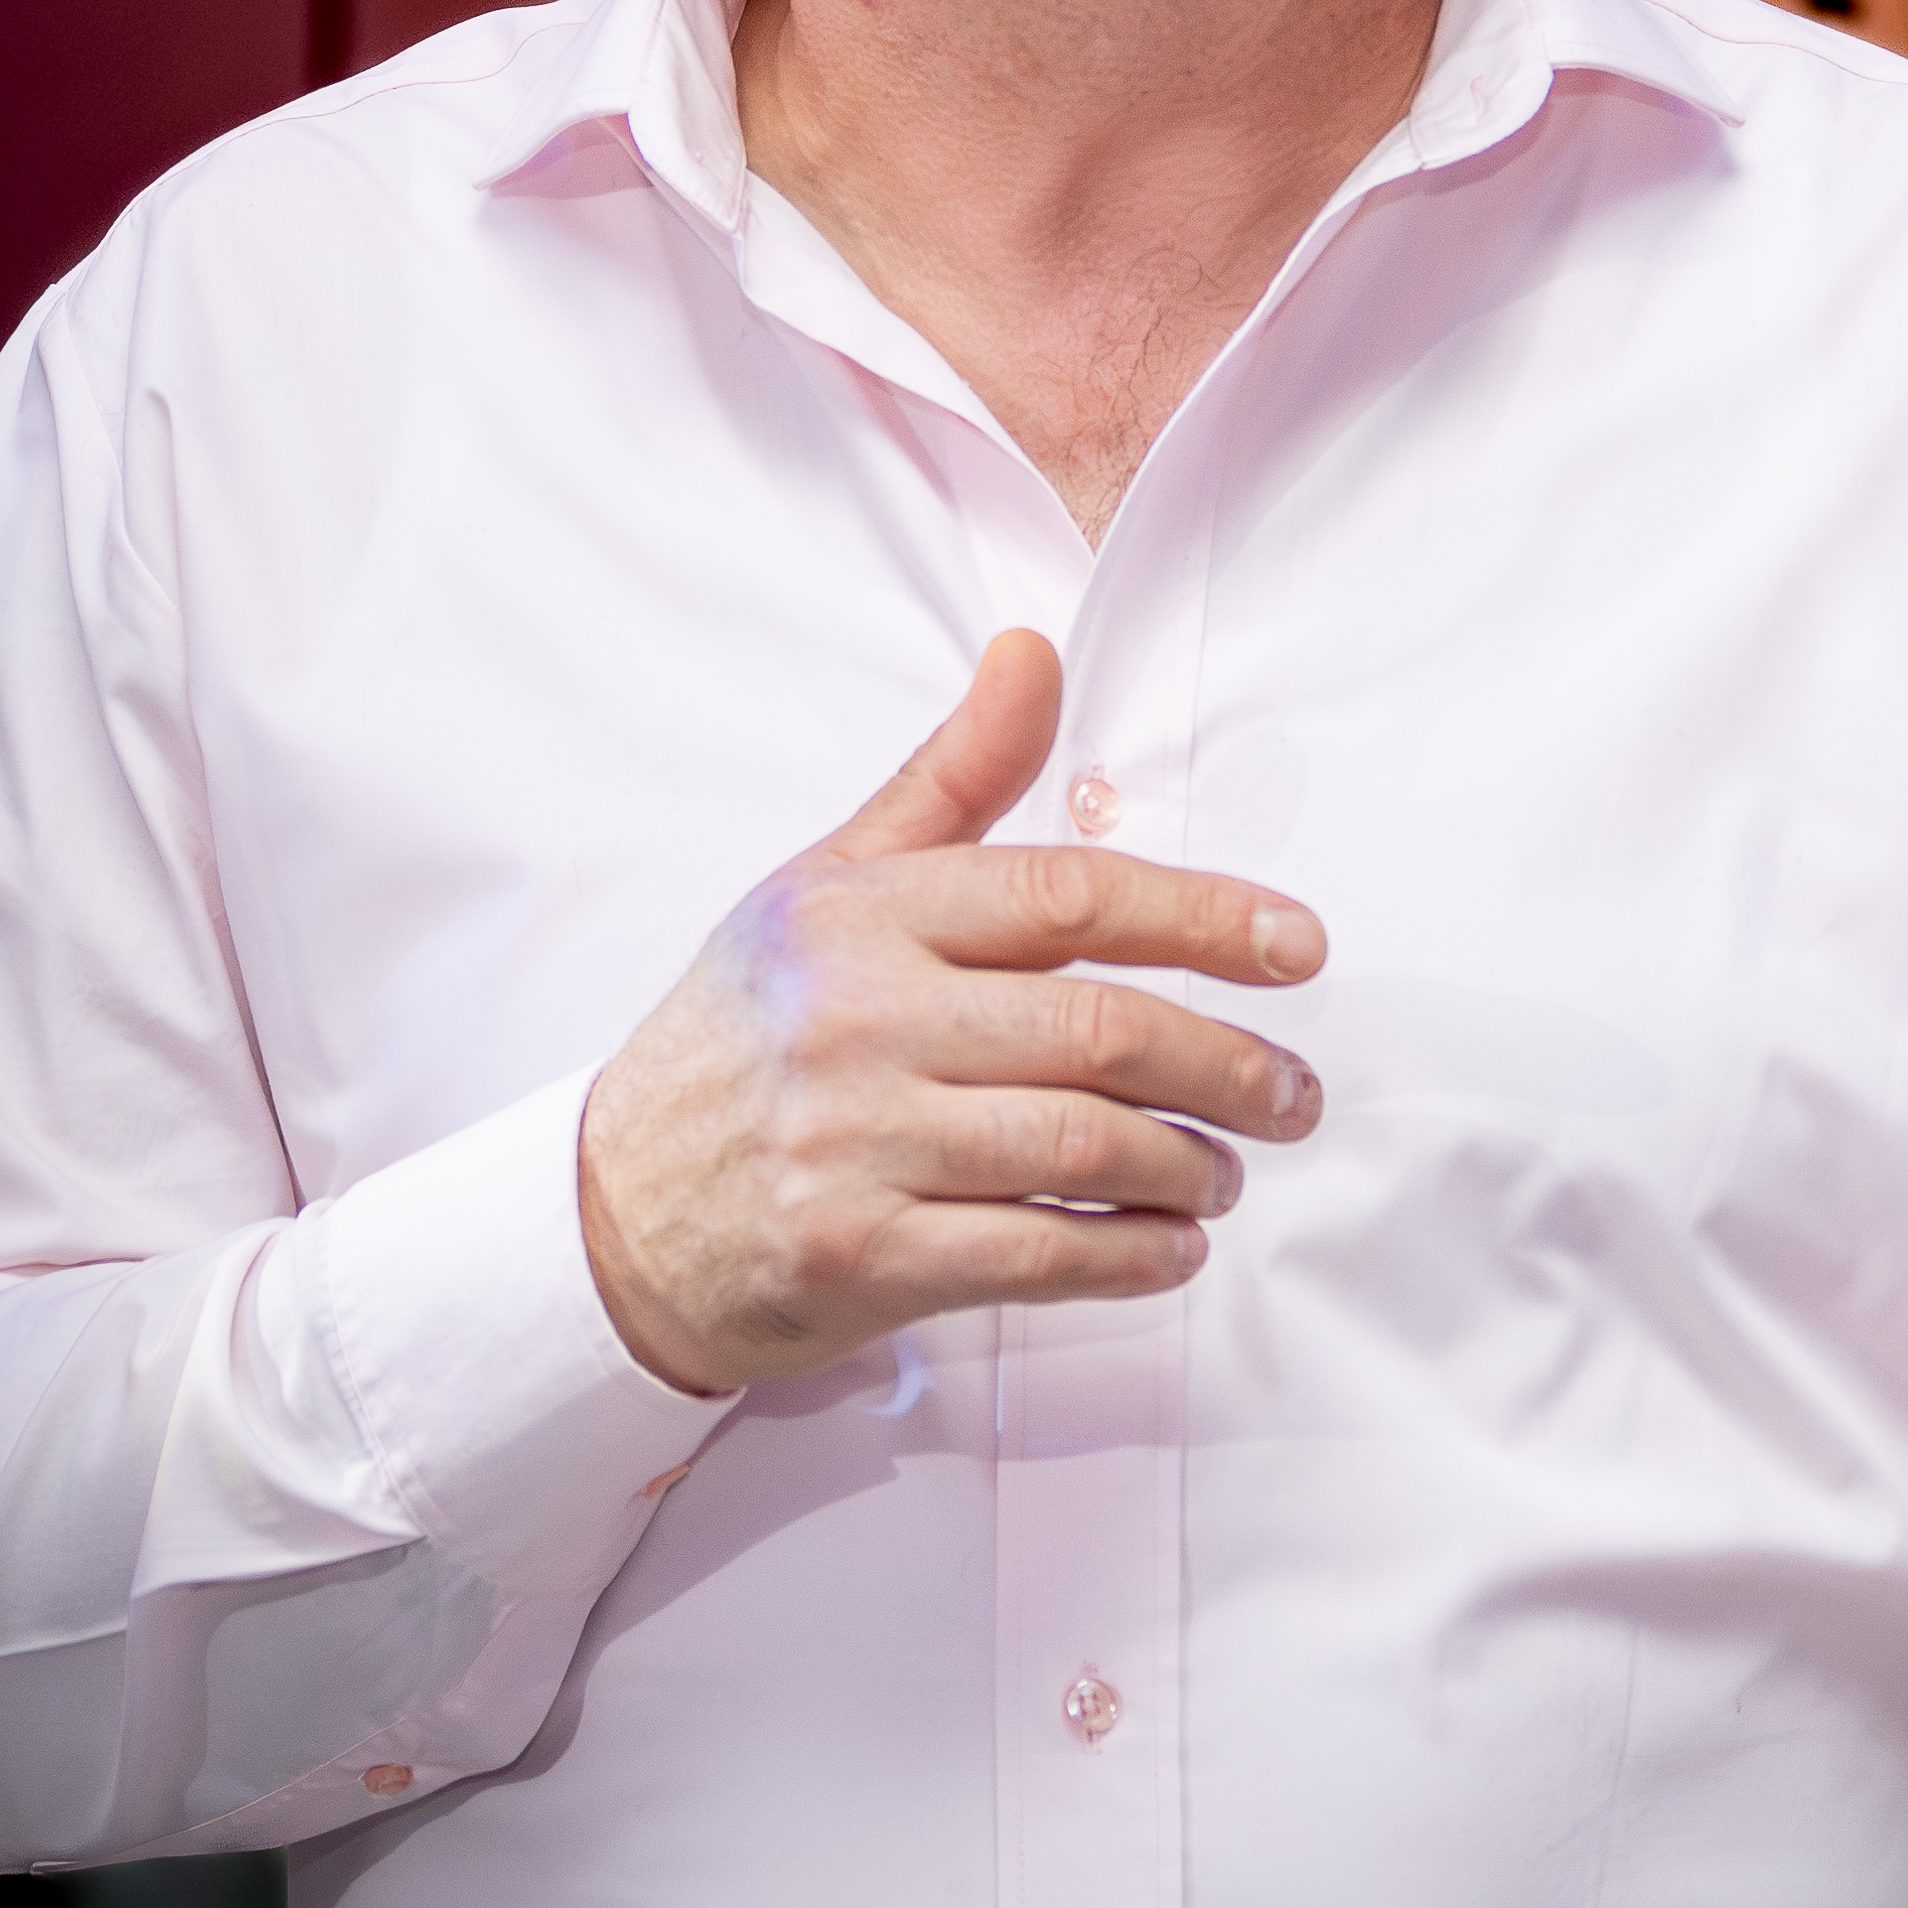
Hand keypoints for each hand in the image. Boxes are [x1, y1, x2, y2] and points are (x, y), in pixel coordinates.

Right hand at [579, 631, 1325, 1393]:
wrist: (609, 1206)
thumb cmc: (748, 1031)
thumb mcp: (829, 881)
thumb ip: (952, 778)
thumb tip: (1035, 651)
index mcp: (864, 914)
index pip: (1069, 896)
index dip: (1205, 916)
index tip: (1299, 947)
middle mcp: (859, 1018)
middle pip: (1098, 1029)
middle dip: (1227, 1064)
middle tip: (1292, 1094)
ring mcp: (854, 1142)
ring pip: (1079, 1146)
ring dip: (1188, 1165)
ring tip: (1228, 1169)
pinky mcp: (855, 1256)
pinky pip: (1032, 1254)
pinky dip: (1126, 1256)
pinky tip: (1171, 1248)